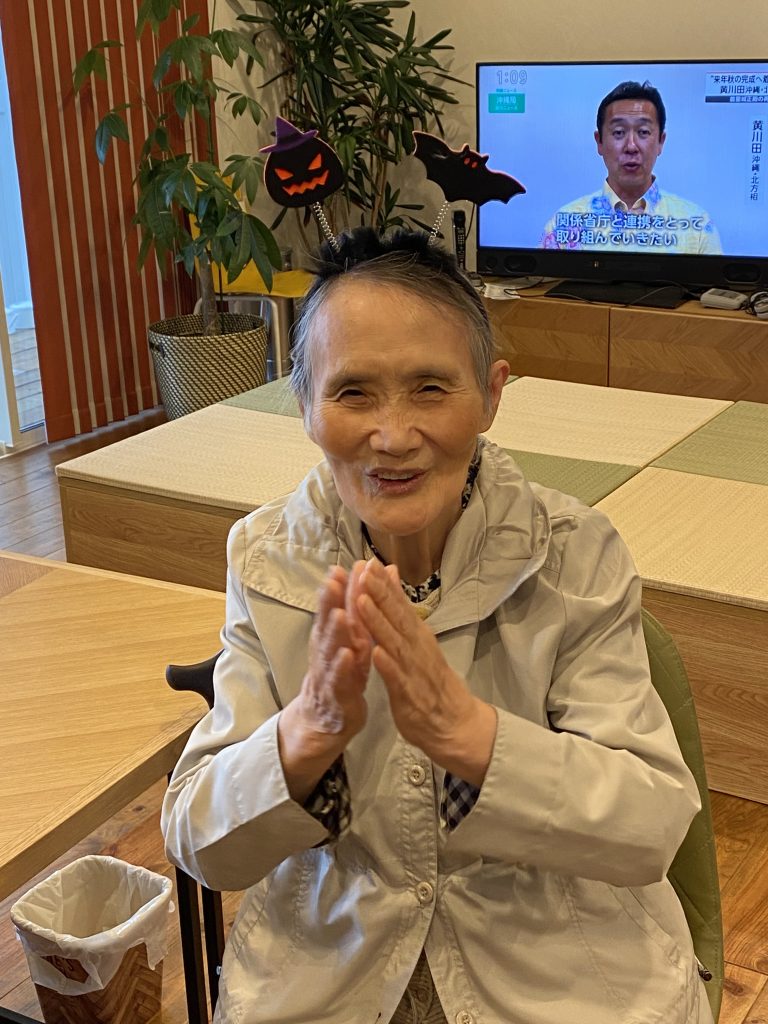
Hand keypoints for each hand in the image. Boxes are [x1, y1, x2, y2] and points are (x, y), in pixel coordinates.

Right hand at [278, 563, 370, 800]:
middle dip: (331, 602)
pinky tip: (349, 657)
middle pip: (327, 626)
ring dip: (335, 633)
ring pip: (330, 653)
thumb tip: (359, 580)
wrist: (320, 726)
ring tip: (341, 613)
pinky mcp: (336, 701)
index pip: (335, 610)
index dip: (339, 588)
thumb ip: (354, 615)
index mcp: (332, 640)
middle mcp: (326, 655)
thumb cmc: (338, 679)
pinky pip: (339, 684)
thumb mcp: (347, 644)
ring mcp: (329, 678)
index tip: (344, 565)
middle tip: (335, 580)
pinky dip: (343, 670)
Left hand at [357, 559, 496, 785]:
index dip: (384, 584)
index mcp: (417, 636)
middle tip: (364, 570)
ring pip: (394, 642)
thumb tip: (393, 581)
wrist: (455, 725)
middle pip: (397, 617)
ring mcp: (414, 671)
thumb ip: (402, 614)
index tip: (369, 562)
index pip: (399, 605)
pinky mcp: (409, 695)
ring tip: (362, 602)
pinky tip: (375, 652)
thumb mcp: (418, 644)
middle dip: (380, 593)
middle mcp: (417, 648)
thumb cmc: (432, 683)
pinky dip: (387, 664)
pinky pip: (397, 678)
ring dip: (378, 622)